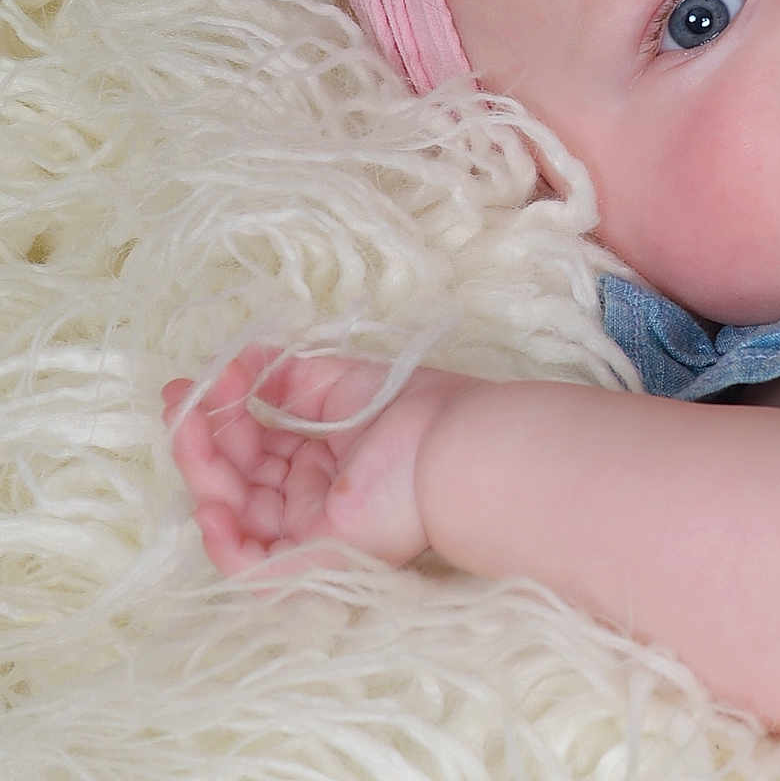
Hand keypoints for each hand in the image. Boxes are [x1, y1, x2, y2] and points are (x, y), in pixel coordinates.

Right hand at [163, 345, 481, 574]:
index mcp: (324, 455)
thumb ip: (283, 374)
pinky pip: (252, 568)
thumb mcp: (337, 379)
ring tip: (188, 433)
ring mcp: (309, 530)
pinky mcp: (311, 563)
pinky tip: (210, 505)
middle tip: (178, 405)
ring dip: (204, 475)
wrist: (449, 448)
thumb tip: (235, 362)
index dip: (220, 416)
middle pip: (238, 476)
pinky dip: (223, 543)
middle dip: (202, 441)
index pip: (256, 442)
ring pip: (236, 514)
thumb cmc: (408, 409)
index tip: (189, 386)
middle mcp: (313, 494)